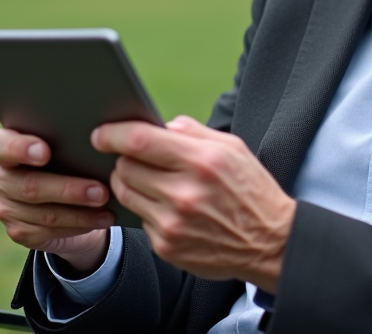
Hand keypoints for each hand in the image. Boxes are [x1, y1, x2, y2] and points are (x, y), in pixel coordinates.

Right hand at [0, 128, 112, 274]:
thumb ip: (65, 138)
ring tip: (107, 207)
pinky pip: (49, 232)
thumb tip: (97, 137)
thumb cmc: (63, 155)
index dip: (20, 149)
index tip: (45, 152)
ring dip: (80, 213)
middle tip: (101, 191)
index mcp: (1, 145)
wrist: (61, 194)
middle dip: (68, 190)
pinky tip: (100, 219)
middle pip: (30, 186)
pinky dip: (78, 225)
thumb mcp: (61, 143)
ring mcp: (4, 208)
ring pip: (44, 214)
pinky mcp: (18, 232)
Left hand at [92, 116, 294, 292]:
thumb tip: (159, 125)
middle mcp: (184, 193)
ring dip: (130, 183)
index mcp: (201, 161)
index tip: (100, 133)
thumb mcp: (232, 148)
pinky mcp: (167, 246)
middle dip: (124, 159)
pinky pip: (139, 219)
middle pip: (125, 167)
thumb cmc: (250, 190)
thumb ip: (192, 131)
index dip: (112, 134)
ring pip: (125, 193)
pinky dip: (147, 209)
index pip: (139, 141)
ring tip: (150, 181)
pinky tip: (168, 208)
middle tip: (136, 158)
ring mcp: (173, 223)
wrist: (270, 243)